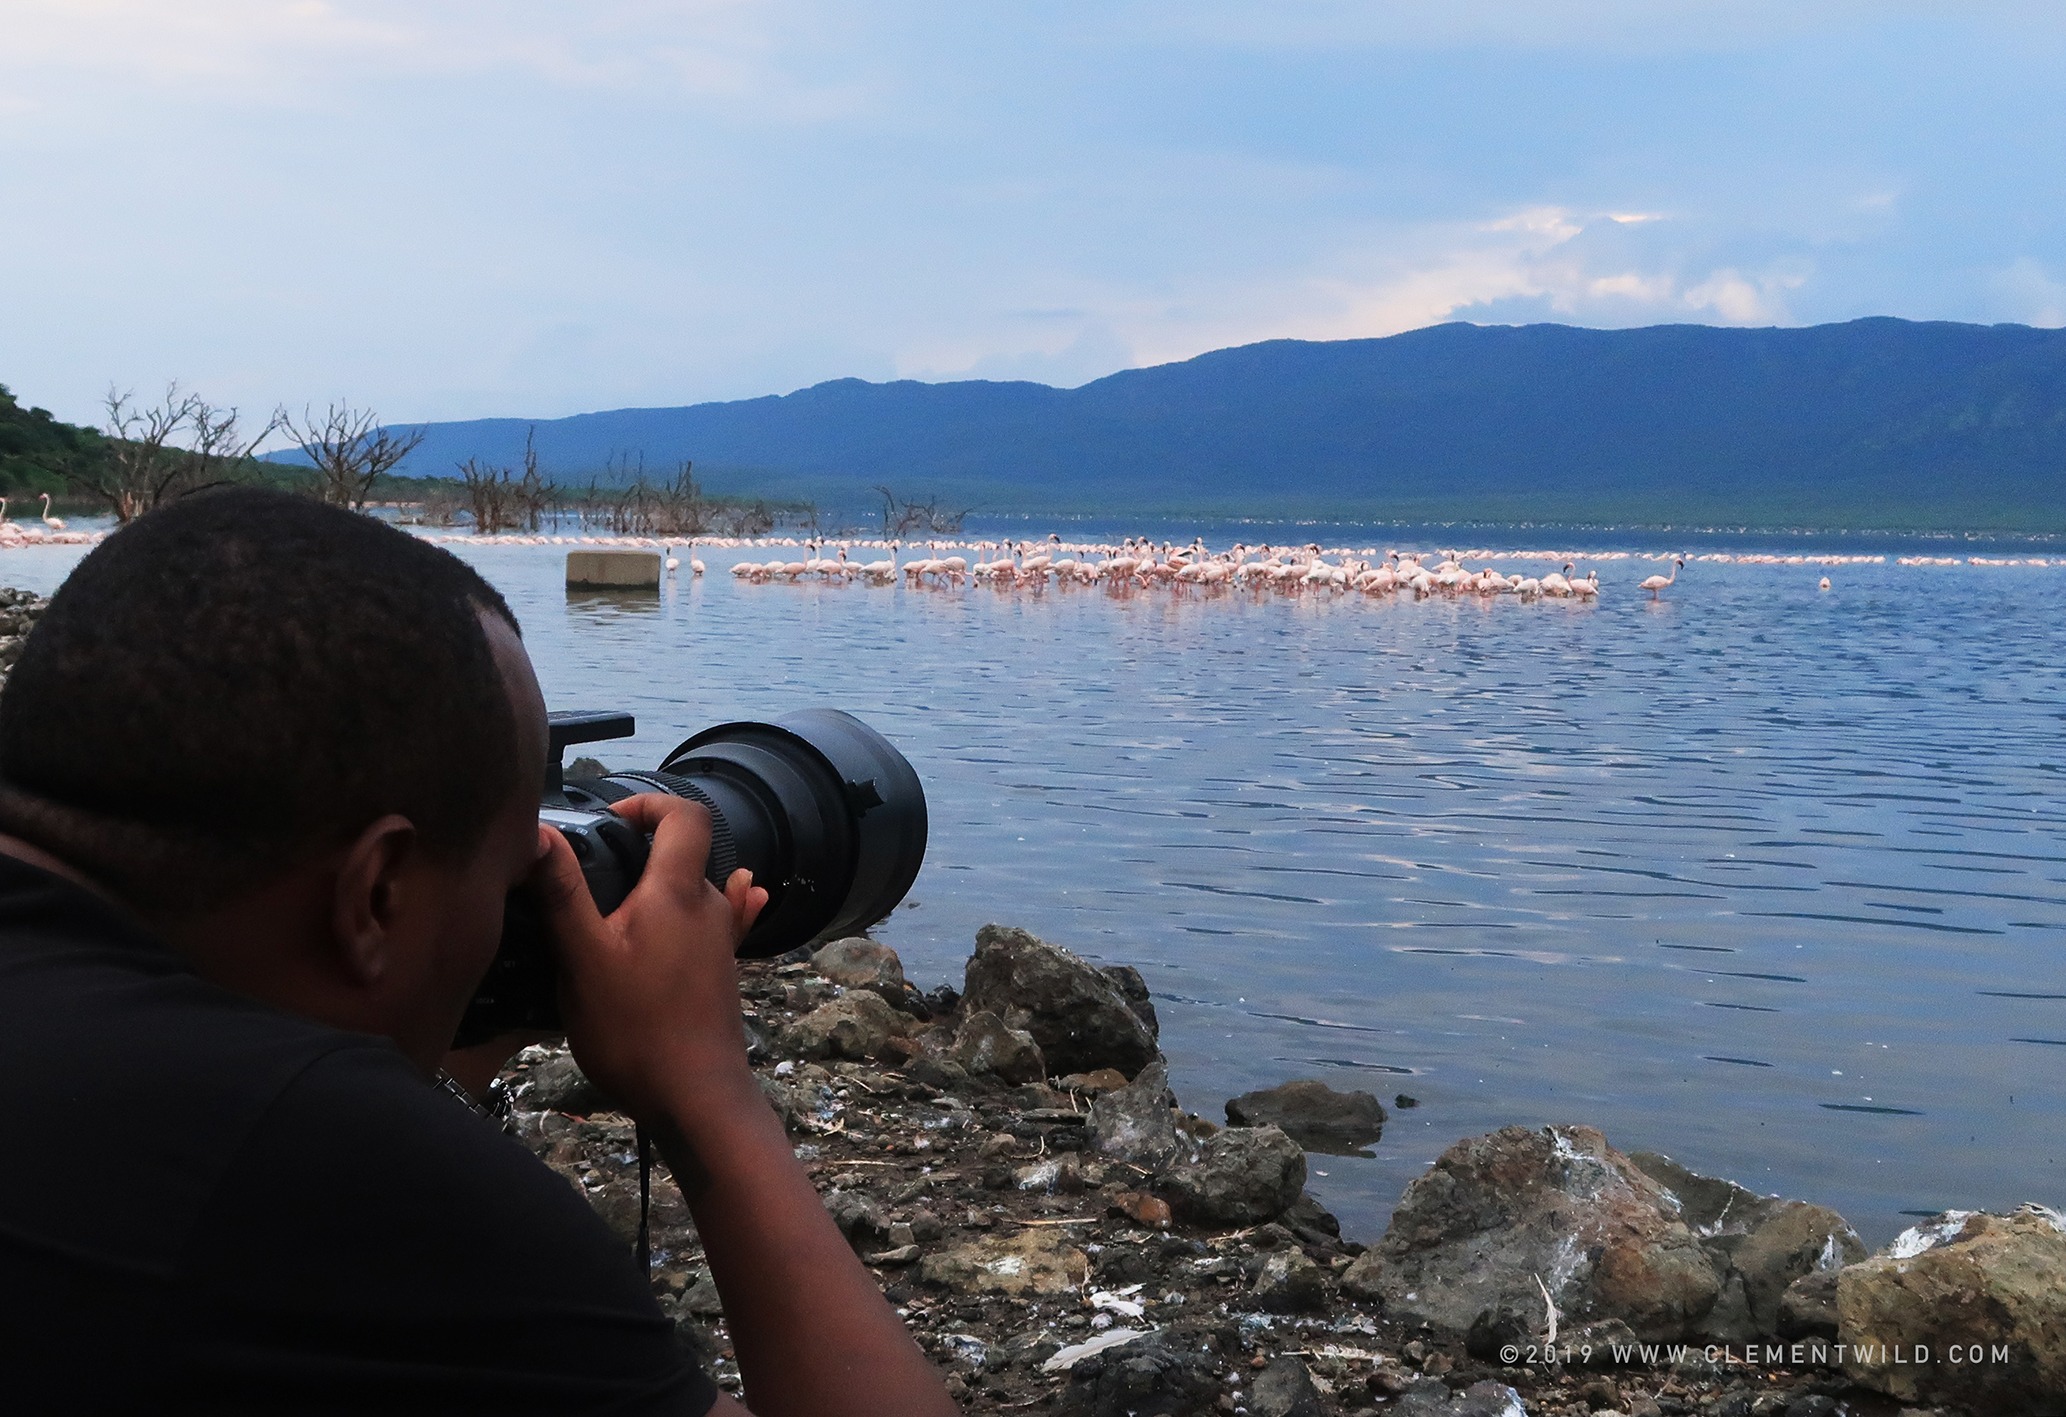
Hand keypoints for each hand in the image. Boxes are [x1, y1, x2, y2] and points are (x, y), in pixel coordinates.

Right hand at [529, 794, 767, 1122]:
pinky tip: (737, 894)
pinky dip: (719, 901)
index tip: (611, 820)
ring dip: (664, 885)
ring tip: (620, 904)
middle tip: (593, 873)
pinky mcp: (724, 972)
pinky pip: (723, 921)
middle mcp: (710, 907)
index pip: (684, 814)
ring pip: (696, 890)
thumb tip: (539, 832)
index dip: (650, 803)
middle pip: (686, 852)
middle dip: (642, 850)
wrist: (695, 1098)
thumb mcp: (583, 959)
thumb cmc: (635, 1030)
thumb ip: (563, 894)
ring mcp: (722, 941)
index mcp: (677, 892)